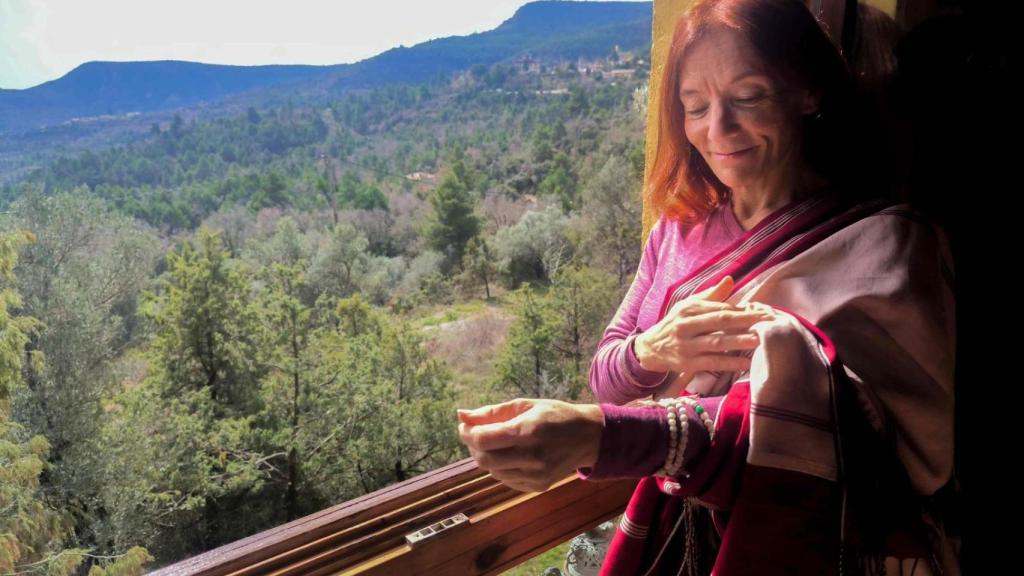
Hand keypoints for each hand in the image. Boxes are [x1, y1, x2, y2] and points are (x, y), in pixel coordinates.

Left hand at [457, 398, 603, 492]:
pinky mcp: (538, 486)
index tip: (465, 427)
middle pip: (483, 459)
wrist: (588, 437)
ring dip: (487, 457)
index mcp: (528, 432)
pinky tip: (511, 456)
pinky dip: (501, 468)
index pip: (483, 439)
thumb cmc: (555, 415)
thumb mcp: (525, 405)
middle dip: (473, 447)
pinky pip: (506, 480)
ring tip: (497, 443)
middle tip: (476, 435)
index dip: (467, 433)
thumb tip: (461, 415)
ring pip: (493, 472)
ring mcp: (536, 475)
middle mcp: (532, 457)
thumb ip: (492, 412)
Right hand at [633, 275, 773, 374]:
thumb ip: (711, 295)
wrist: (651, 348)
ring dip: (740, 341)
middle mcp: (686, 325)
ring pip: (717, 342)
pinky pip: (712, 362)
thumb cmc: (676, 324)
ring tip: (760, 340)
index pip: (720, 307)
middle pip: (720, 321)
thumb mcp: (688, 306)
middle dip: (746, 320)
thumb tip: (730, 279)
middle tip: (768, 321)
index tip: (764, 311)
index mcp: (689, 309)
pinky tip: (745, 363)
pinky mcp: (687, 363)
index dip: (742, 310)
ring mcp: (687, 345)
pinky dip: (729, 363)